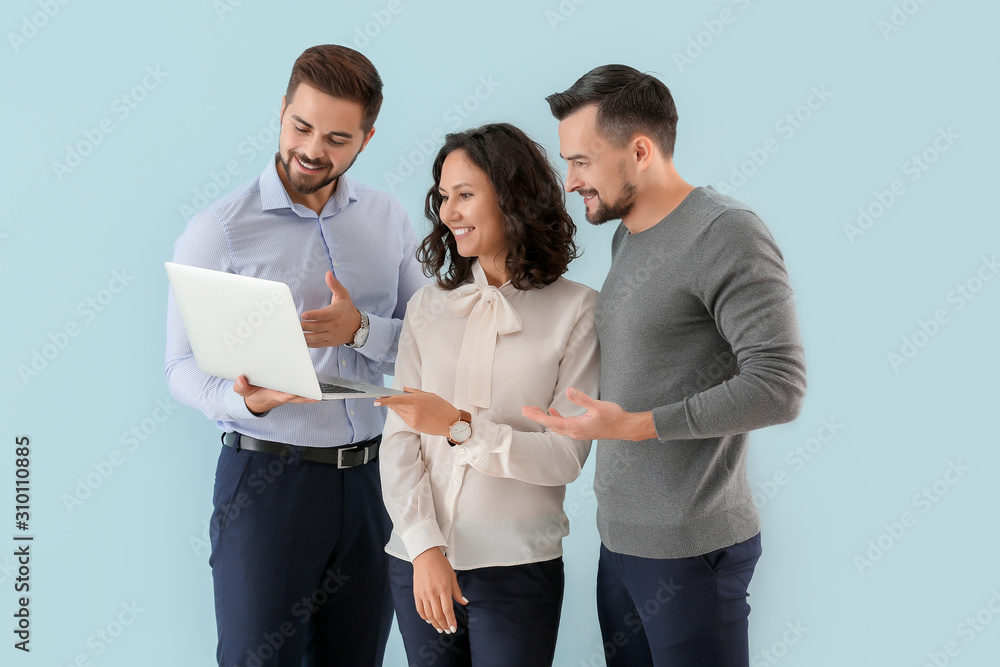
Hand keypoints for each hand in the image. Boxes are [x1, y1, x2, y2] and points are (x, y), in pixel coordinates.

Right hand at [233, 375, 318, 414]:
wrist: (258, 399)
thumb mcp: (244, 391)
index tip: (288, 394)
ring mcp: (289, 393)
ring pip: (302, 395)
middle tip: (312, 391)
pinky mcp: (293, 389)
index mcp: (271, 395)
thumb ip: (241, 387)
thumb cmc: (254, 393)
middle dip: (302, 394)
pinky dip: (310, 388)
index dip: (284, 396)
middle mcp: (282, 395)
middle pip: (295, 396)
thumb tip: (240, 380)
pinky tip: (319, 386)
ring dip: (310, 392)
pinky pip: (303, 389)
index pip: (278, 396)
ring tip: (319, 391)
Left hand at [300, 271, 362, 347]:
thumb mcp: (343, 295)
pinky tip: (300, 340)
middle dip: (305, 326)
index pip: (323, 315)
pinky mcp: (330, 342)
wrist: (357, 326)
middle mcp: (334, 325)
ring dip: (304, 336)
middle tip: (293, 324)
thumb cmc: (347, 309)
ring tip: (295, 333)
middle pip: (317, 327)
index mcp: (336, 313)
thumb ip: (334, 284)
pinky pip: (317, 344)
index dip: (313, 315)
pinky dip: (308, 343)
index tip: (303, 315)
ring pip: (316, 338)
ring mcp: (332, 335)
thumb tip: (328, 273)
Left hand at [374, 387, 458, 437]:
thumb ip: (414, 392)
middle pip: (396, 406)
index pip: (397, 400)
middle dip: (391, 402)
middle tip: (385, 397)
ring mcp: (413, 420)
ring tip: (400, 402)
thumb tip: (403, 389)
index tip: (376, 400)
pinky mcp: (414, 426)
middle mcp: (414, 411)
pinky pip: (405, 418)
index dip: (385, 400)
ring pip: (400, 412)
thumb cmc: (442, 407)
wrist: (451, 423)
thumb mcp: (429, 395)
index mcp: (418, 400)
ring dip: (398, 407)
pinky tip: (408, 410)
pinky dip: (404, 413)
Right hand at [411, 547, 466, 633]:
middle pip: (438, 615)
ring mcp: (424, 594)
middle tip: (447, 630)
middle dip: (444, 625)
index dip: (451, 621)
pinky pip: (420, 609)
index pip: (448, 610)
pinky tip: (429, 620)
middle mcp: (433, 592)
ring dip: (435, 624)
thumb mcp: (452, 576)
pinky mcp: (416, 593)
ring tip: (439, 628)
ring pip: (429, 615)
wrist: (425, 556)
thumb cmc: (440, 564)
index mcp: (444, 588)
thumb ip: (457, 591)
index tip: (453, 628)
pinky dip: (425, 617)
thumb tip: (464, 602)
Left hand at [521, 387, 655, 440]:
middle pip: (550, 425)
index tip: (526, 411)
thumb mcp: (597, 406)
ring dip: (545, 418)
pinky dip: (555, 419)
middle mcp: (574, 432)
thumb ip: (582, 399)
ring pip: (556, 426)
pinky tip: (553, 411)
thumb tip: (569, 391)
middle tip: (524, 409)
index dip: (537, 416)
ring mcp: (577, 432)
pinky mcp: (581, 430)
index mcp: (576, 426)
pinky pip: (563, 426)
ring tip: (534, 410)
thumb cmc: (612, 417)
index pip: (552, 421)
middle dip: (537, 417)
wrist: (624, 427)